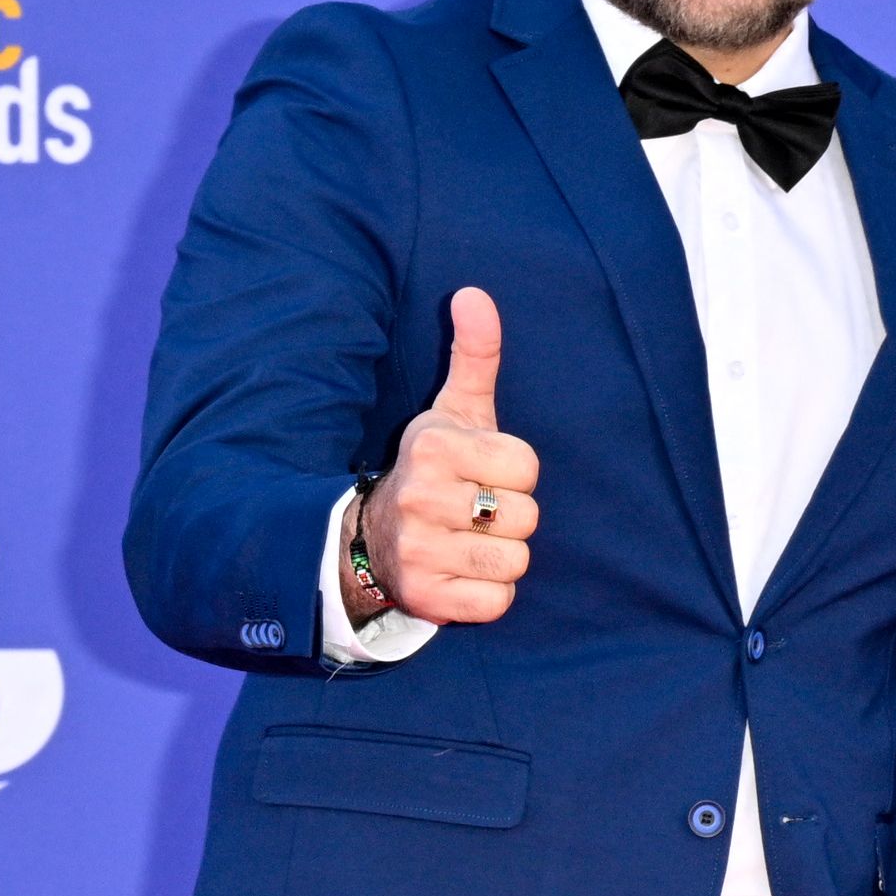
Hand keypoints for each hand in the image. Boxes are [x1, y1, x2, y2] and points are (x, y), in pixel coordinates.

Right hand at [369, 285, 541, 624]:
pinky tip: (461, 574)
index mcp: (433, 446)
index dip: (515, 474)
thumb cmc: (432, 470)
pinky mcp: (426, 598)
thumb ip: (474, 356)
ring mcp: (419, 550)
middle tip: (473, 513)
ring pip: (516, 561)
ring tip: (467, 542)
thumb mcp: (452, 412)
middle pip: (526, 516)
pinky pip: (497, 602)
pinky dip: (488, 595)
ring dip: (502, 557)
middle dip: (511, 518)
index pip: (527, 467)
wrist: (369, 539)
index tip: (482, 475)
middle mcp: (420, 496)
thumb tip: (476, 293)